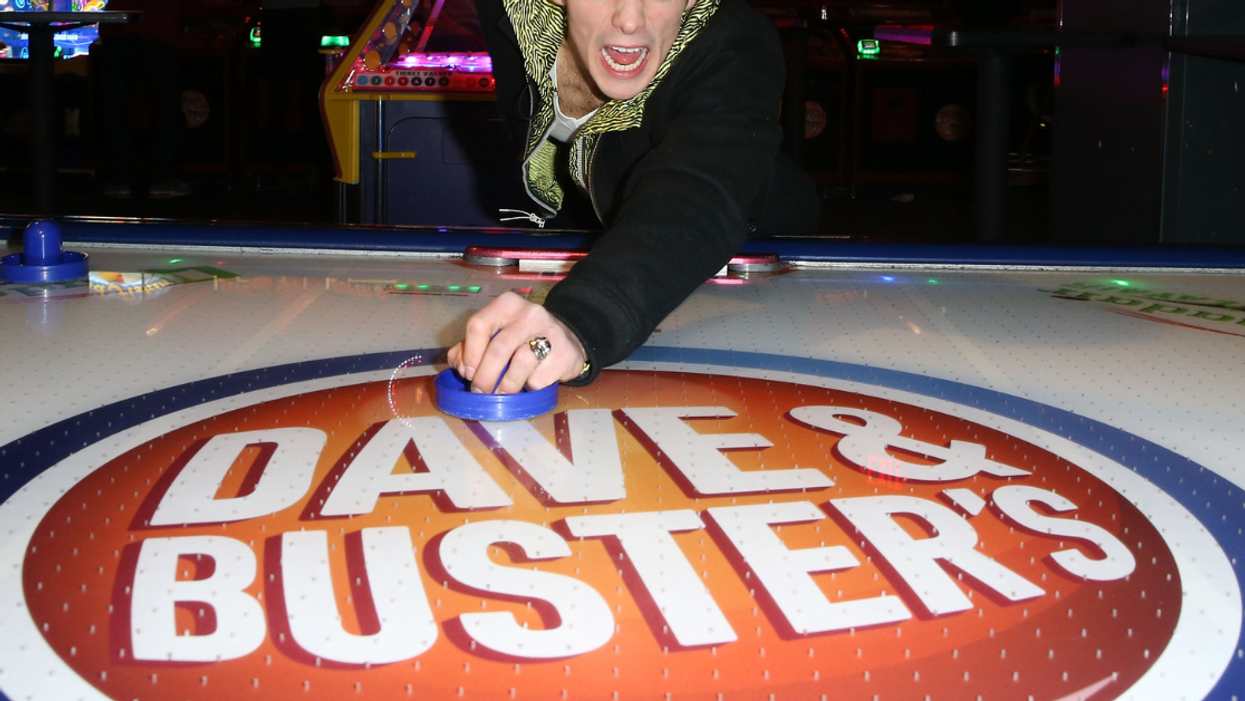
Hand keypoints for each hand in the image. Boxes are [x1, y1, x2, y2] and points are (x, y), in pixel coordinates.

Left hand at [446, 292, 586, 393]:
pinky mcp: (565, 353)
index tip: (468, 373)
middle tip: (480, 392)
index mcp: (506, 305)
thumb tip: (461, 367)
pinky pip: (540, 377)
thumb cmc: (522, 339)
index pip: (479, 324)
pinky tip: (530, 384)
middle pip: (499, 348)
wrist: (566, 340)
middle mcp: (529, 313)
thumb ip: (470, 347)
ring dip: (507, 386)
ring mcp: (550, 331)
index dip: (470, 353)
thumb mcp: (495, 334)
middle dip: (485, 376)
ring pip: (521, 364)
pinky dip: (530, 387)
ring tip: (502, 394)